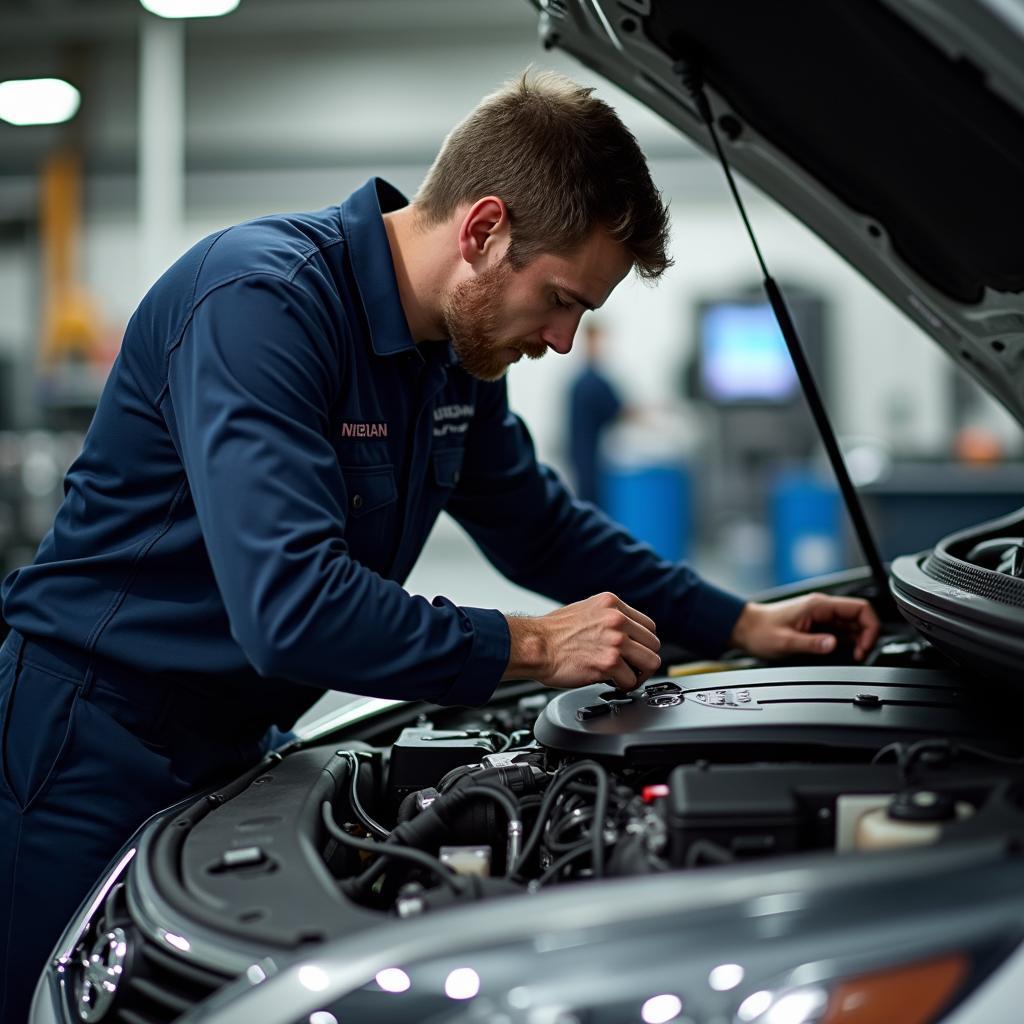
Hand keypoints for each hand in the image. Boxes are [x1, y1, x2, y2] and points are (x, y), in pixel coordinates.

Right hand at [503, 592, 661, 690]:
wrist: (534, 645)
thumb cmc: (551, 633)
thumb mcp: (585, 610)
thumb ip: (608, 618)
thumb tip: (624, 634)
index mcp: (612, 604)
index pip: (648, 625)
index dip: (642, 643)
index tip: (635, 653)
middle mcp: (617, 619)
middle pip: (654, 644)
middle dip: (643, 660)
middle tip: (631, 669)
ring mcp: (616, 641)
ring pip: (651, 663)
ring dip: (639, 674)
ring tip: (625, 678)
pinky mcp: (610, 662)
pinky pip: (631, 681)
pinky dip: (622, 686)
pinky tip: (610, 683)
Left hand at [729, 592, 879, 661]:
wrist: (745, 628)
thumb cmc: (760, 631)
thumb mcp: (785, 641)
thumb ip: (811, 643)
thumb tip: (833, 645)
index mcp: (819, 605)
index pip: (860, 608)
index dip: (870, 627)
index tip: (865, 646)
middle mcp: (823, 608)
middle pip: (860, 617)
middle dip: (866, 636)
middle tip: (859, 655)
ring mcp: (821, 616)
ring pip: (852, 625)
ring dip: (858, 640)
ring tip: (852, 656)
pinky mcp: (818, 625)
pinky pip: (842, 631)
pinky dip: (848, 642)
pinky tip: (843, 653)